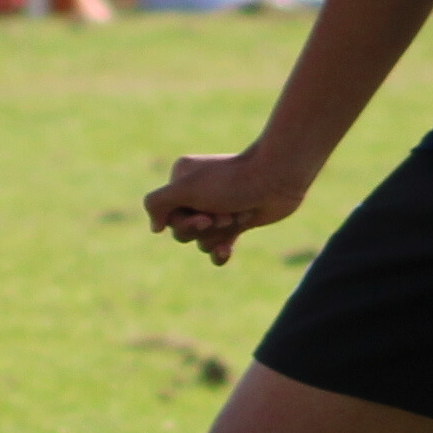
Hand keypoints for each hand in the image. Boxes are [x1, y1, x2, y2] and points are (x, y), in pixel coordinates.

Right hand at [144, 137, 322, 270]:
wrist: (277, 180)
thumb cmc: (232, 182)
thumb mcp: (186, 188)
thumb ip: (157, 203)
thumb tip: (155, 228)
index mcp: (181, 180)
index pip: (166, 216)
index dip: (184, 223)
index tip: (205, 216)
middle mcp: (195, 195)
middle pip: (182, 231)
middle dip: (204, 229)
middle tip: (223, 216)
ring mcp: (216, 210)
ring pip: (201, 241)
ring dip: (220, 234)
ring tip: (238, 216)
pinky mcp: (235, 223)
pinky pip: (217, 249)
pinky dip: (221, 252)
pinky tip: (228, 250)